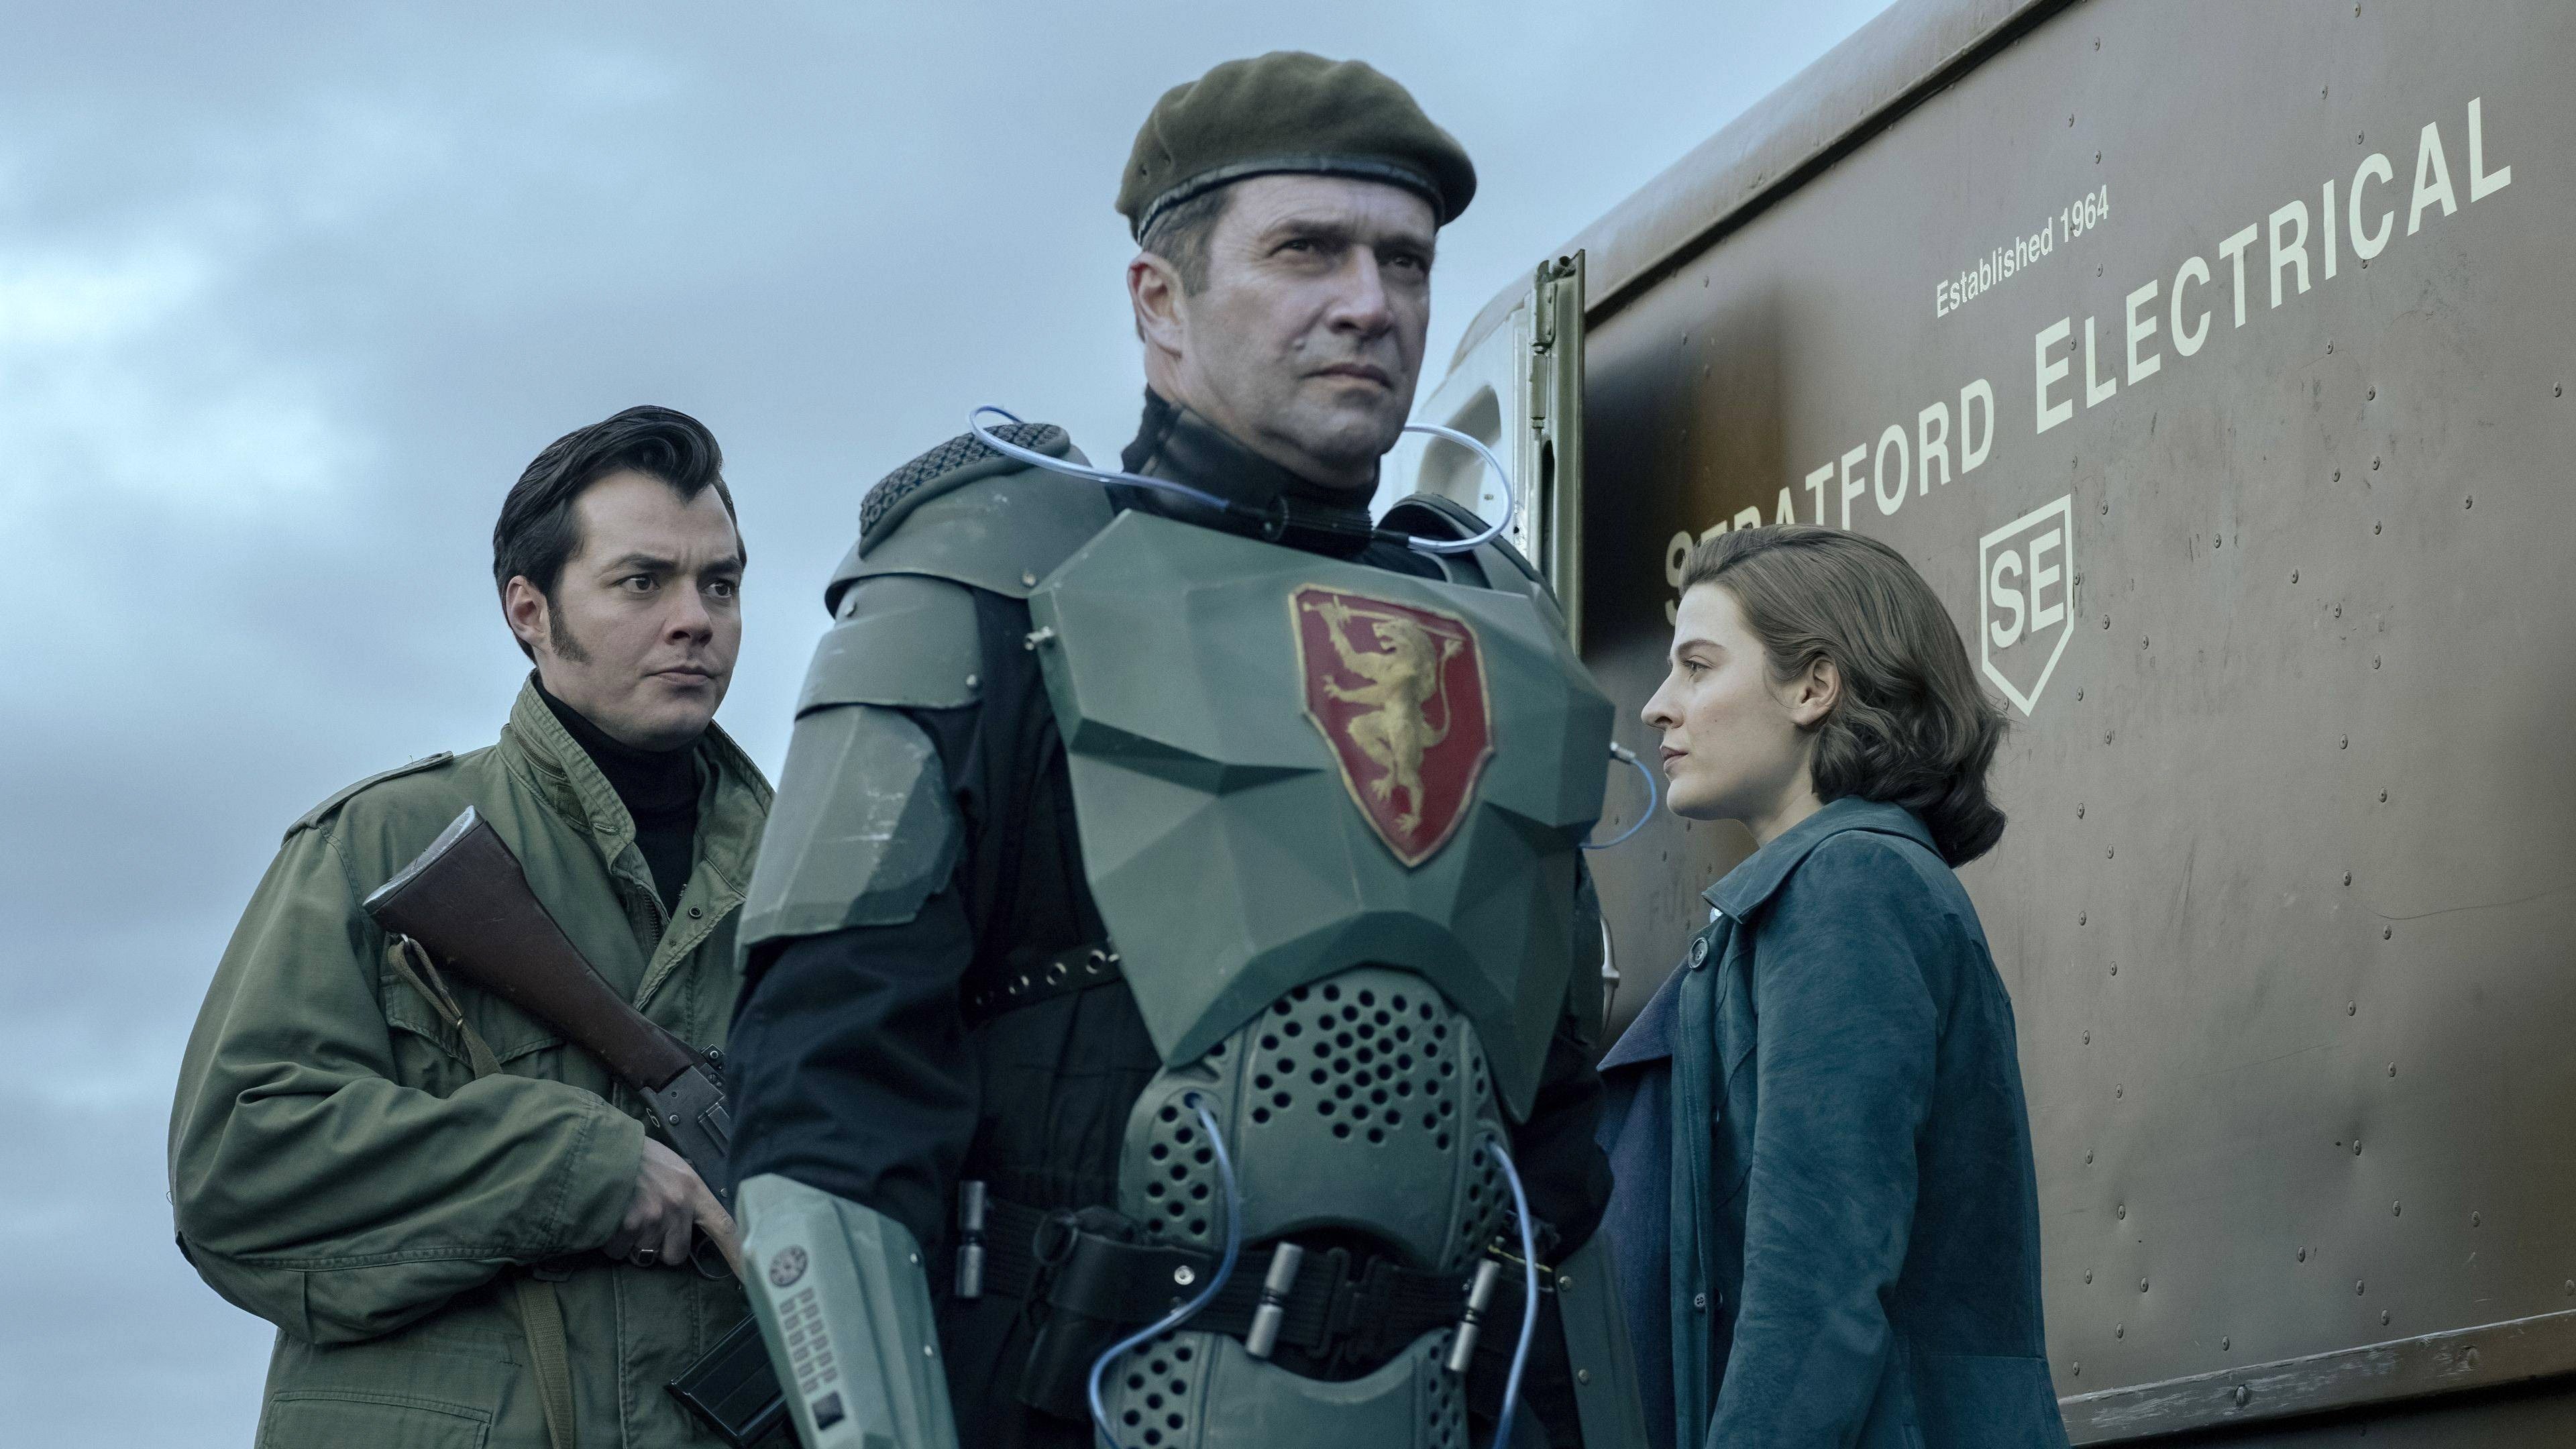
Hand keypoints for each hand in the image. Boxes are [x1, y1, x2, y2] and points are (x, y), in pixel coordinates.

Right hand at [604, 1138, 737, 1272]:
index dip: (735, 1255)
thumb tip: (690, 1222)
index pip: (724, 1226)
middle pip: (675, 1255)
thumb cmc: (639, 1157)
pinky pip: (619, 1251)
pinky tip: (610, 1218)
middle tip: (645, 1226)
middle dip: (659, 1248)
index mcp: (694, 1191)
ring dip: (632, 1243)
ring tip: (625, 1214)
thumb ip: (685, 1196)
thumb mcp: (674, 1169)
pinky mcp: (626, 1225)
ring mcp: (652, 1217)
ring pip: (643, 1254)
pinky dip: (612, 1241)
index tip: (747, 1277)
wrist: (603, 1146)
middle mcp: (678, 1207)